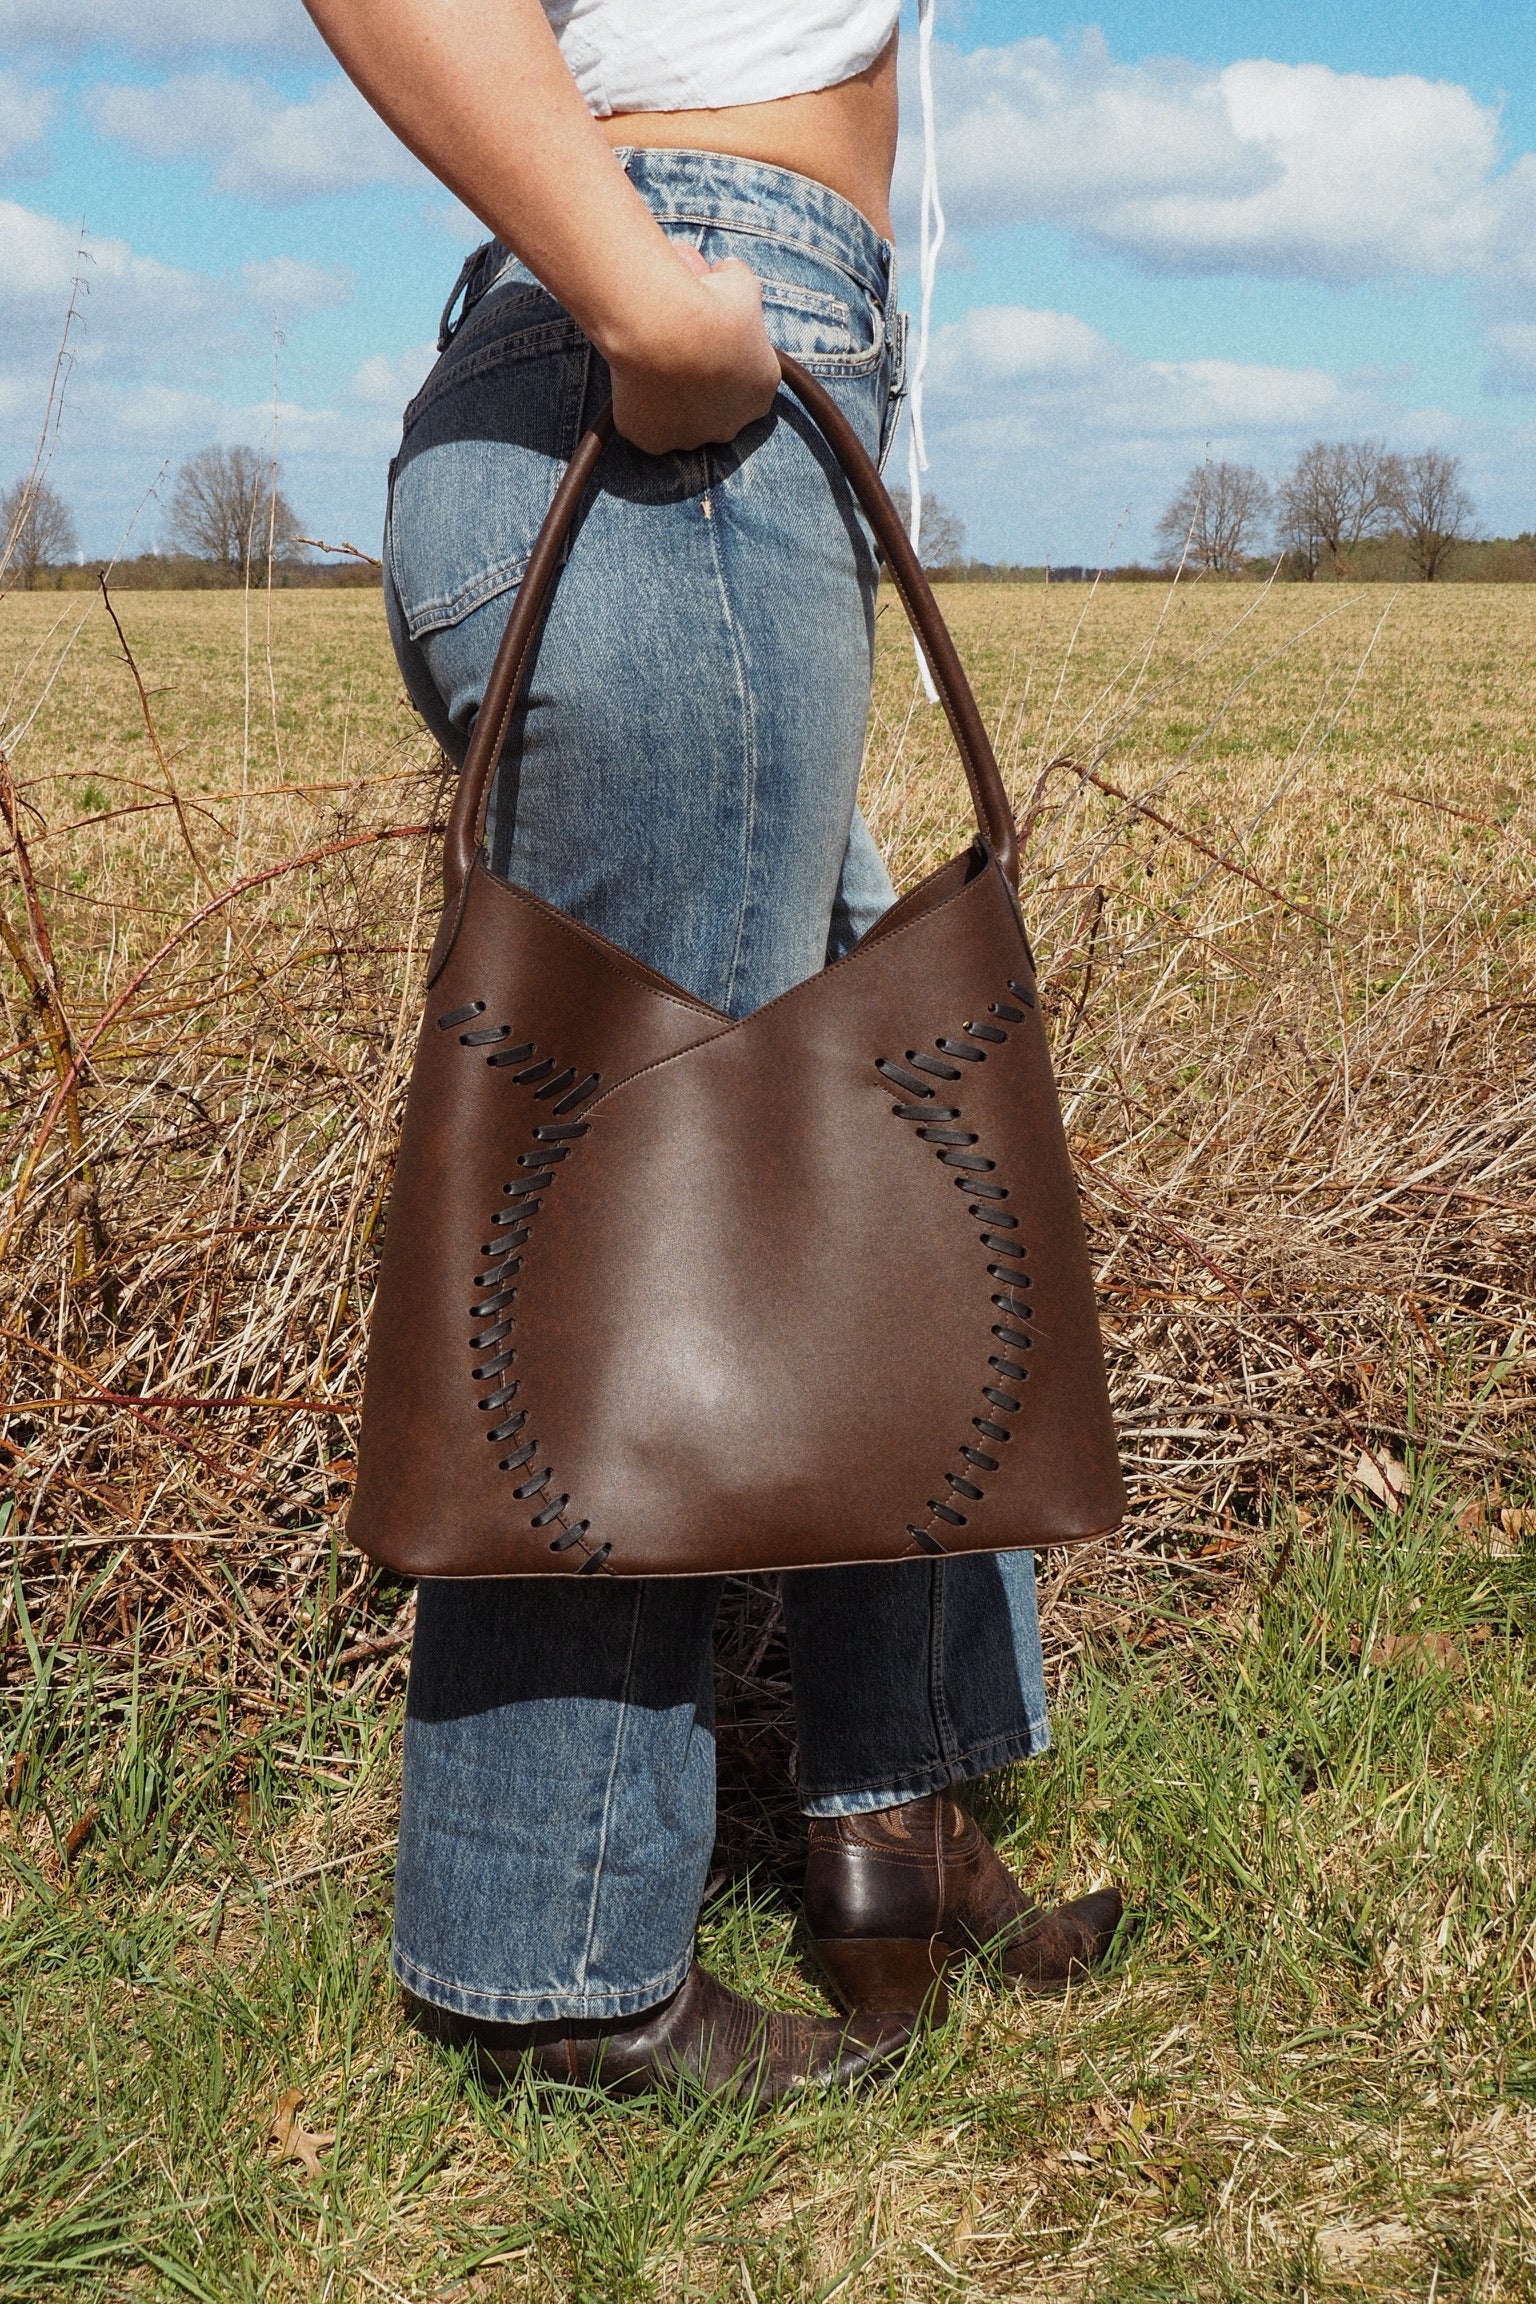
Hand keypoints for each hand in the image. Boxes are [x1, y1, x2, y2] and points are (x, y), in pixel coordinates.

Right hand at [606, 245, 781, 454]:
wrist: (664, 326)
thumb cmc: (709, 302)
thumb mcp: (738, 282)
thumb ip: (738, 284)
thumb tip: (727, 273)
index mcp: (760, 392)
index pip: (751, 381)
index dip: (730, 358)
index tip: (709, 336)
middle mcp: (730, 426)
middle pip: (718, 411)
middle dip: (702, 387)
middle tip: (678, 348)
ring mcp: (690, 439)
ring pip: (681, 422)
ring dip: (670, 398)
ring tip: (650, 359)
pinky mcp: (652, 441)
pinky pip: (644, 423)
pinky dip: (636, 402)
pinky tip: (630, 375)